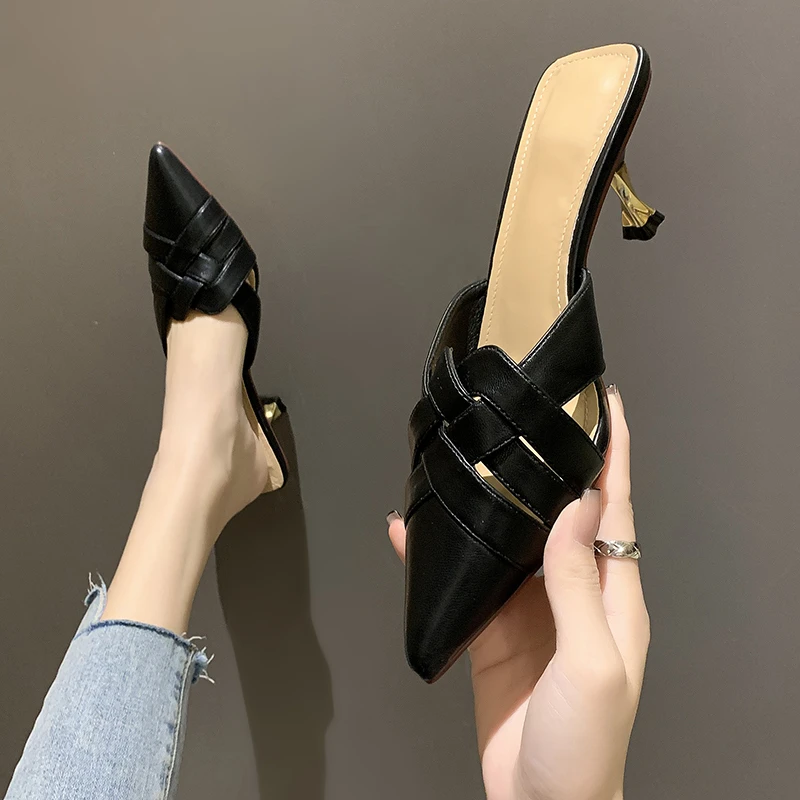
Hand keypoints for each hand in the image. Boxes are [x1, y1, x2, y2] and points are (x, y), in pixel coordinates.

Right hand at [388, 387, 647, 799]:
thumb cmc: (584, 745)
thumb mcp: (591, 661)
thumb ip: (580, 584)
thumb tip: (578, 507)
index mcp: (613, 595)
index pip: (615, 508)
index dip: (615, 454)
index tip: (607, 407)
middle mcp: (574, 592)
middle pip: (561, 512)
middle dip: (551, 463)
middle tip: (531, 418)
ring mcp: (531, 608)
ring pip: (511, 538)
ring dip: (493, 501)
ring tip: (468, 460)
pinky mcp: (494, 629)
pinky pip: (469, 578)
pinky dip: (442, 554)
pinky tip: (412, 533)